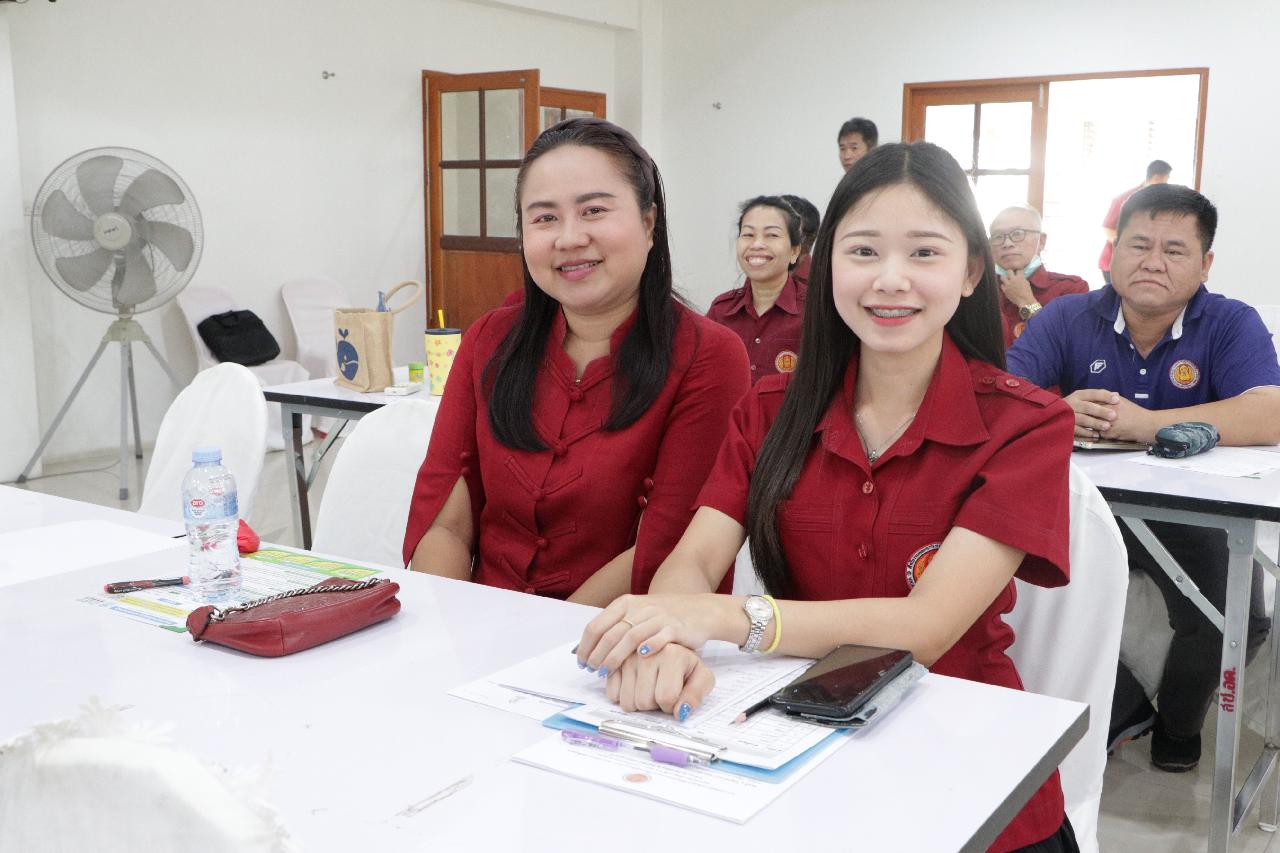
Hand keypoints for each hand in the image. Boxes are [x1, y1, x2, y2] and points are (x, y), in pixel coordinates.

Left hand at [577, 593, 725, 676]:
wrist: (699, 610)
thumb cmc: (662, 617)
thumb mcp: (636, 614)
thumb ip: (615, 627)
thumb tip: (589, 649)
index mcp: (625, 604)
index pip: (597, 625)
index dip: (586, 646)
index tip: (582, 662)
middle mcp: (640, 608)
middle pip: (611, 633)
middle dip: (597, 655)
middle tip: (592, 671)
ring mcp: (658, 616)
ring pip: (630, 637)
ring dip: (615, 657)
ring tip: (606, 672)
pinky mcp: (676, 627)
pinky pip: (659, 637)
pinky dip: (648, 647)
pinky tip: (639, 659)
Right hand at [604, 643, 715, 720]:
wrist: (670, 647)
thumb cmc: (685, 665)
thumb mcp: (701, 677)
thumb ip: (695, 696)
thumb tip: (680, 713)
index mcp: (671, 655)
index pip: (666, 697)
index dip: (672, 705)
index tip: (676, 695)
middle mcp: (645, 652)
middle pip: (644, 702)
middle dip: (654, 705)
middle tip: (661, 691)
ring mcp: (627, 657)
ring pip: (627, 702)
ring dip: (639, 702)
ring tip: (649, 688)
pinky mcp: (614, 663)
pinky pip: (612, 695)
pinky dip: (623, 697)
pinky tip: (635, 686)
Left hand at [999, 269, 1034, 306]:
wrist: (1025, 300)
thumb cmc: (1027, 292)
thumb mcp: (1026, 282)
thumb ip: (1022, 278)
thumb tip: (1019, 275)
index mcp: (1020, 277)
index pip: (1018, 269)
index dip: (1018, 271)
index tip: (1018, 272)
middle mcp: (1013, 279)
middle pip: (1009, 271)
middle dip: (1010, 272)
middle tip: (1011, 275)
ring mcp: (1008, 284)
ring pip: (1002, 277)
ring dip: (1005, 278)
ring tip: (1007, 280)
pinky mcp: (1005, 290)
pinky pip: (1002, 285)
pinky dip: (1004, 286)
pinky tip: (1007, 287)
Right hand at [1065, 388, 1119, 438]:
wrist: (1053, 415)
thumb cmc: (1074, 407)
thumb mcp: (1084, 399)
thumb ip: (1099, 397)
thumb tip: (1116, 394)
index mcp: (1078, 396)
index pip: (1093, 394)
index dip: (1105, 396)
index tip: (1117, 400)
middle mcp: (1072, 404)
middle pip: (1087, 407)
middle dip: (1101, 411)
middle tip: (1113, 416)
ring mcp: (1067, 415)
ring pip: (1082, 419)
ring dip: (1095, 423)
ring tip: (1106, 427)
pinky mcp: (1065, 426)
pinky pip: (1077, 430)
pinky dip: (1087, 433)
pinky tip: (1096, 435)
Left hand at [1065, 389, 1154, 441]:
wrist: (1146, 425)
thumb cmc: (1136, 413)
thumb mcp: (1123, 402)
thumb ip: (1111, 398)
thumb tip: (1103, 394)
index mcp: (1111, 403)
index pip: (1093, 402)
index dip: (1084, 404)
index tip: (1077, 404)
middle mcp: (1109, 412)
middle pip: (1090, 412)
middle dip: (1081, 414)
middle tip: (1072, 414)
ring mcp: (1109, 424)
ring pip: (1091, 424)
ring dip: (1085, 425)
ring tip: (1077, 424)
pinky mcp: (1110, 434)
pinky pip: (1097, 434)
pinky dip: (1093, 434)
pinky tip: (1088, 434)